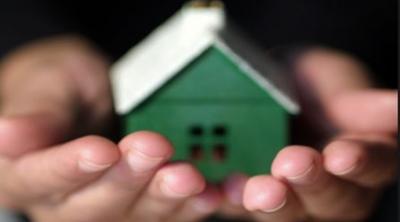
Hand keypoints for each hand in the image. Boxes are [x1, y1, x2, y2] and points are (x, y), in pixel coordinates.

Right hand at [0, 37, 206, 221]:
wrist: (84, 100)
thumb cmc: (60, 87)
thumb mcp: (47, 83)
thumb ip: (37, 110)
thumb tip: (9, 135)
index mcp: (24, 170)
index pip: (39, 177)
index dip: (69, 168)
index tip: (99, 151)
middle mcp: (60, 201)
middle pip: (90, 206)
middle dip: (127, 179)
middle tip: (154, 148)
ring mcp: (101, 208)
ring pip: (129, 218)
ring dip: (161, 199)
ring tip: (187, 177)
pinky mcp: (135, 208)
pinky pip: (160, 218)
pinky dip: (186, 209)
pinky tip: (206, 195)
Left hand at [210, 48, 396, 220]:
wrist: (263, 88)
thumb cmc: (306, 86)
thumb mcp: (331, 82)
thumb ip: (358, 101)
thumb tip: (399, 104)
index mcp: (361, 157)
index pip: (373, 166)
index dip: (361, 163)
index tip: (343, 153)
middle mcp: (330, 187)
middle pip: (332, 201)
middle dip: (313, 185)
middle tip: (292, 164)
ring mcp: (289, 198)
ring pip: (288, 215)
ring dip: (274, 204)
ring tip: (256, 189)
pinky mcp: (246, 198)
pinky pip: (237, 206)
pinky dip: (227, 200)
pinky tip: (219, 188)